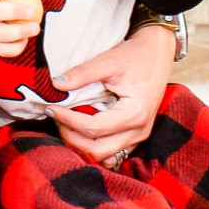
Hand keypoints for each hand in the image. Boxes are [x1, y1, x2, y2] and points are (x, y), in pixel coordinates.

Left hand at [46, 23, 174, 162]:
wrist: (157, 53)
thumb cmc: (135, 56)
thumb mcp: (108, 60)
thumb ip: (82, 73)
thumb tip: (56, 84)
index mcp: (134, 114)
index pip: (93, 128)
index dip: (68, 120)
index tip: (51, 107)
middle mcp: (139, 130)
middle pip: (99, 149)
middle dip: (72, 137)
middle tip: (56, 118)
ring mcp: (139, 136)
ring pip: (105, 155)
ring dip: (82, 145)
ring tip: (66, 124)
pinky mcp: (136, 135)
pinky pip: (114, 152)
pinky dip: (95, 146)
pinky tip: (82, 131)